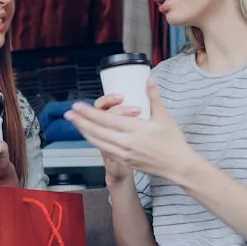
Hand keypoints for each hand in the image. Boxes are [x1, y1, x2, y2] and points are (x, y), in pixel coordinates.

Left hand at [65, 79, 196, 181]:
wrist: (177, 165)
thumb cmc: (173, 142)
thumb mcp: (164, 117)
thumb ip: (154, 97)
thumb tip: (149, 80)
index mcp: (135, 130)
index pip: (106, 119)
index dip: (89, 113)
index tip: (78, 106)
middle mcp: (126, 143)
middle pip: (97, 131)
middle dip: (81, 122)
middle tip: (69, 113)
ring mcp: (124, 154)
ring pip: (98, 142)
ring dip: (85, 132)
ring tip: (76, 123)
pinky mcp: (125, 161)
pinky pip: (105, 150)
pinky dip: (95, 142)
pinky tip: (91, 137)